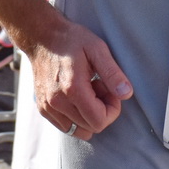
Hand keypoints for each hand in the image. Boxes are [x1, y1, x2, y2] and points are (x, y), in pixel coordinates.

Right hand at [17, 16, 133, 141]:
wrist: (41, 37)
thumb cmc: (71, 40)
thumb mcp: (97, 49)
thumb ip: (112, 73)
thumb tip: (127, 94)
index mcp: (73, 89)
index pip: (99, 121)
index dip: (112, 110)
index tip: (110, 91)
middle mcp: (57, 102)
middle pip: (90, 127)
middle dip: (101, 110)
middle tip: (99, 87)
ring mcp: (48, 107)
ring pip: (78, 130)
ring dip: (88, 115)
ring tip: (87, 92)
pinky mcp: (43, 108)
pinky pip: (65, 127)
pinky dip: (75, 117)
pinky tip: (75, 96)